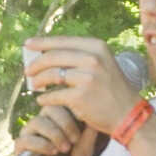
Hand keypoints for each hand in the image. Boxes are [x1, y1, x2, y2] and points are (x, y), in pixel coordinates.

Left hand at [22, 35, 141, 135]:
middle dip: (36, 63)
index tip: (27, 44)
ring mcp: (86, 78)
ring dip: (38, 80)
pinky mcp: (80, 97)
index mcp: (97, 47)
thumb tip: (47, 52)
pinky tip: (42, 100)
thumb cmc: (111, 89)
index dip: (42, 42)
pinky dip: (45, 99)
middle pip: (53, 57)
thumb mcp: (103, 63)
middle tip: (28, 70)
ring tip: (34, 85)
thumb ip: (80, 56)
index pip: (62, 41)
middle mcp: (92, 59)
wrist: (128, 114)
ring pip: (52, 75)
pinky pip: (54, 96)